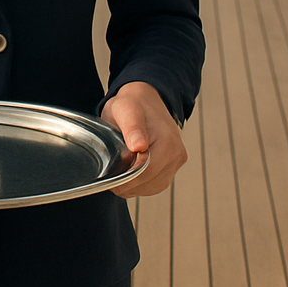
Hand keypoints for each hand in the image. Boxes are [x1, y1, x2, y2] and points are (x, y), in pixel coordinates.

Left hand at [101, 81, 186, 197]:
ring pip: (152, 187)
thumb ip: (132, 128)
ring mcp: (176, 162)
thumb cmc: (133, 104)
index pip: (146, 173)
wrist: (145, 99)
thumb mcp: (126, 110)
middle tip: (110, 174)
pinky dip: (141, 184)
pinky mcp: (172, 167)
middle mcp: (177, 154)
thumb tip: (139, 147)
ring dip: (134, 185)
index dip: (125, 179)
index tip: (110, 177)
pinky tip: (130, 174)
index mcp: (168, 142)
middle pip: (149, 182)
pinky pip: (155, 184)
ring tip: (120, 172)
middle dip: (128, 183)